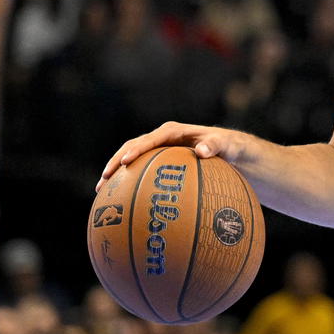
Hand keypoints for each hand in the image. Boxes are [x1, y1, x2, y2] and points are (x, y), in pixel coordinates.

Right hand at [98, 121, 251, 188]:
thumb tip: (201, 151)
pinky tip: (121, 201)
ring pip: (132, 159)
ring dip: (116, 173)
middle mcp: (162, 139)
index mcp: (174, 132)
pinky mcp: (160, 162)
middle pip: (132, 147)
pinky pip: (141, 171)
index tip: (125, 162)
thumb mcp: (228, 145)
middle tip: (104, 179)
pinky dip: (129, 182)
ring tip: (101, 191)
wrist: (232, 151)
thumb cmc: (231, 147)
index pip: (150, 140)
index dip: (136, 150)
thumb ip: (216, 146)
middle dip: (116, 162)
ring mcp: (159, 150)